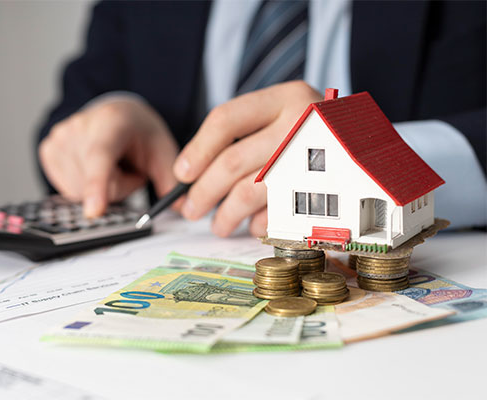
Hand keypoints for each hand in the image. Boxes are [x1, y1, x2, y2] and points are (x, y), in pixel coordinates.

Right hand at [39, 96, 178, 216]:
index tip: (94, 211)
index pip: (101, 158)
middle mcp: (78, 127)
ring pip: (82, 194)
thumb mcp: (163, 152)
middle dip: (121, 187)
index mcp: (111, 122)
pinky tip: (94, 169)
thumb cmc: (138, 132)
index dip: (97, 186)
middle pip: (100, 185)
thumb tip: (184, 209)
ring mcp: (58, 139)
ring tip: (112, 166)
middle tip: (129, 168)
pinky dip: (85, 188)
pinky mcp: (47, 152)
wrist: (115, 115)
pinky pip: (68, 191)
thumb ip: (172, 181)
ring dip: (103, 189)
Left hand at [173, 81, 322, 236]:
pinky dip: (258, 225)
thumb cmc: (315, 136)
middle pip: (232, 161)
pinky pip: (277, 216)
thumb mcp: (284, 118)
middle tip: (191, 209)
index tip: (182, 174)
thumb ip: (243, 136)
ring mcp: (316, 161)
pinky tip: (253, 226)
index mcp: (287, 97)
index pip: (226, 119)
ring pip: (249, 193)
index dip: (197, 149)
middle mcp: (303, 124)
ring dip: (224, 215)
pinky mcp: (326, 196)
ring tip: (218, 225)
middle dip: (203, 192)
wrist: (376, 151)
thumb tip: (189, 175)